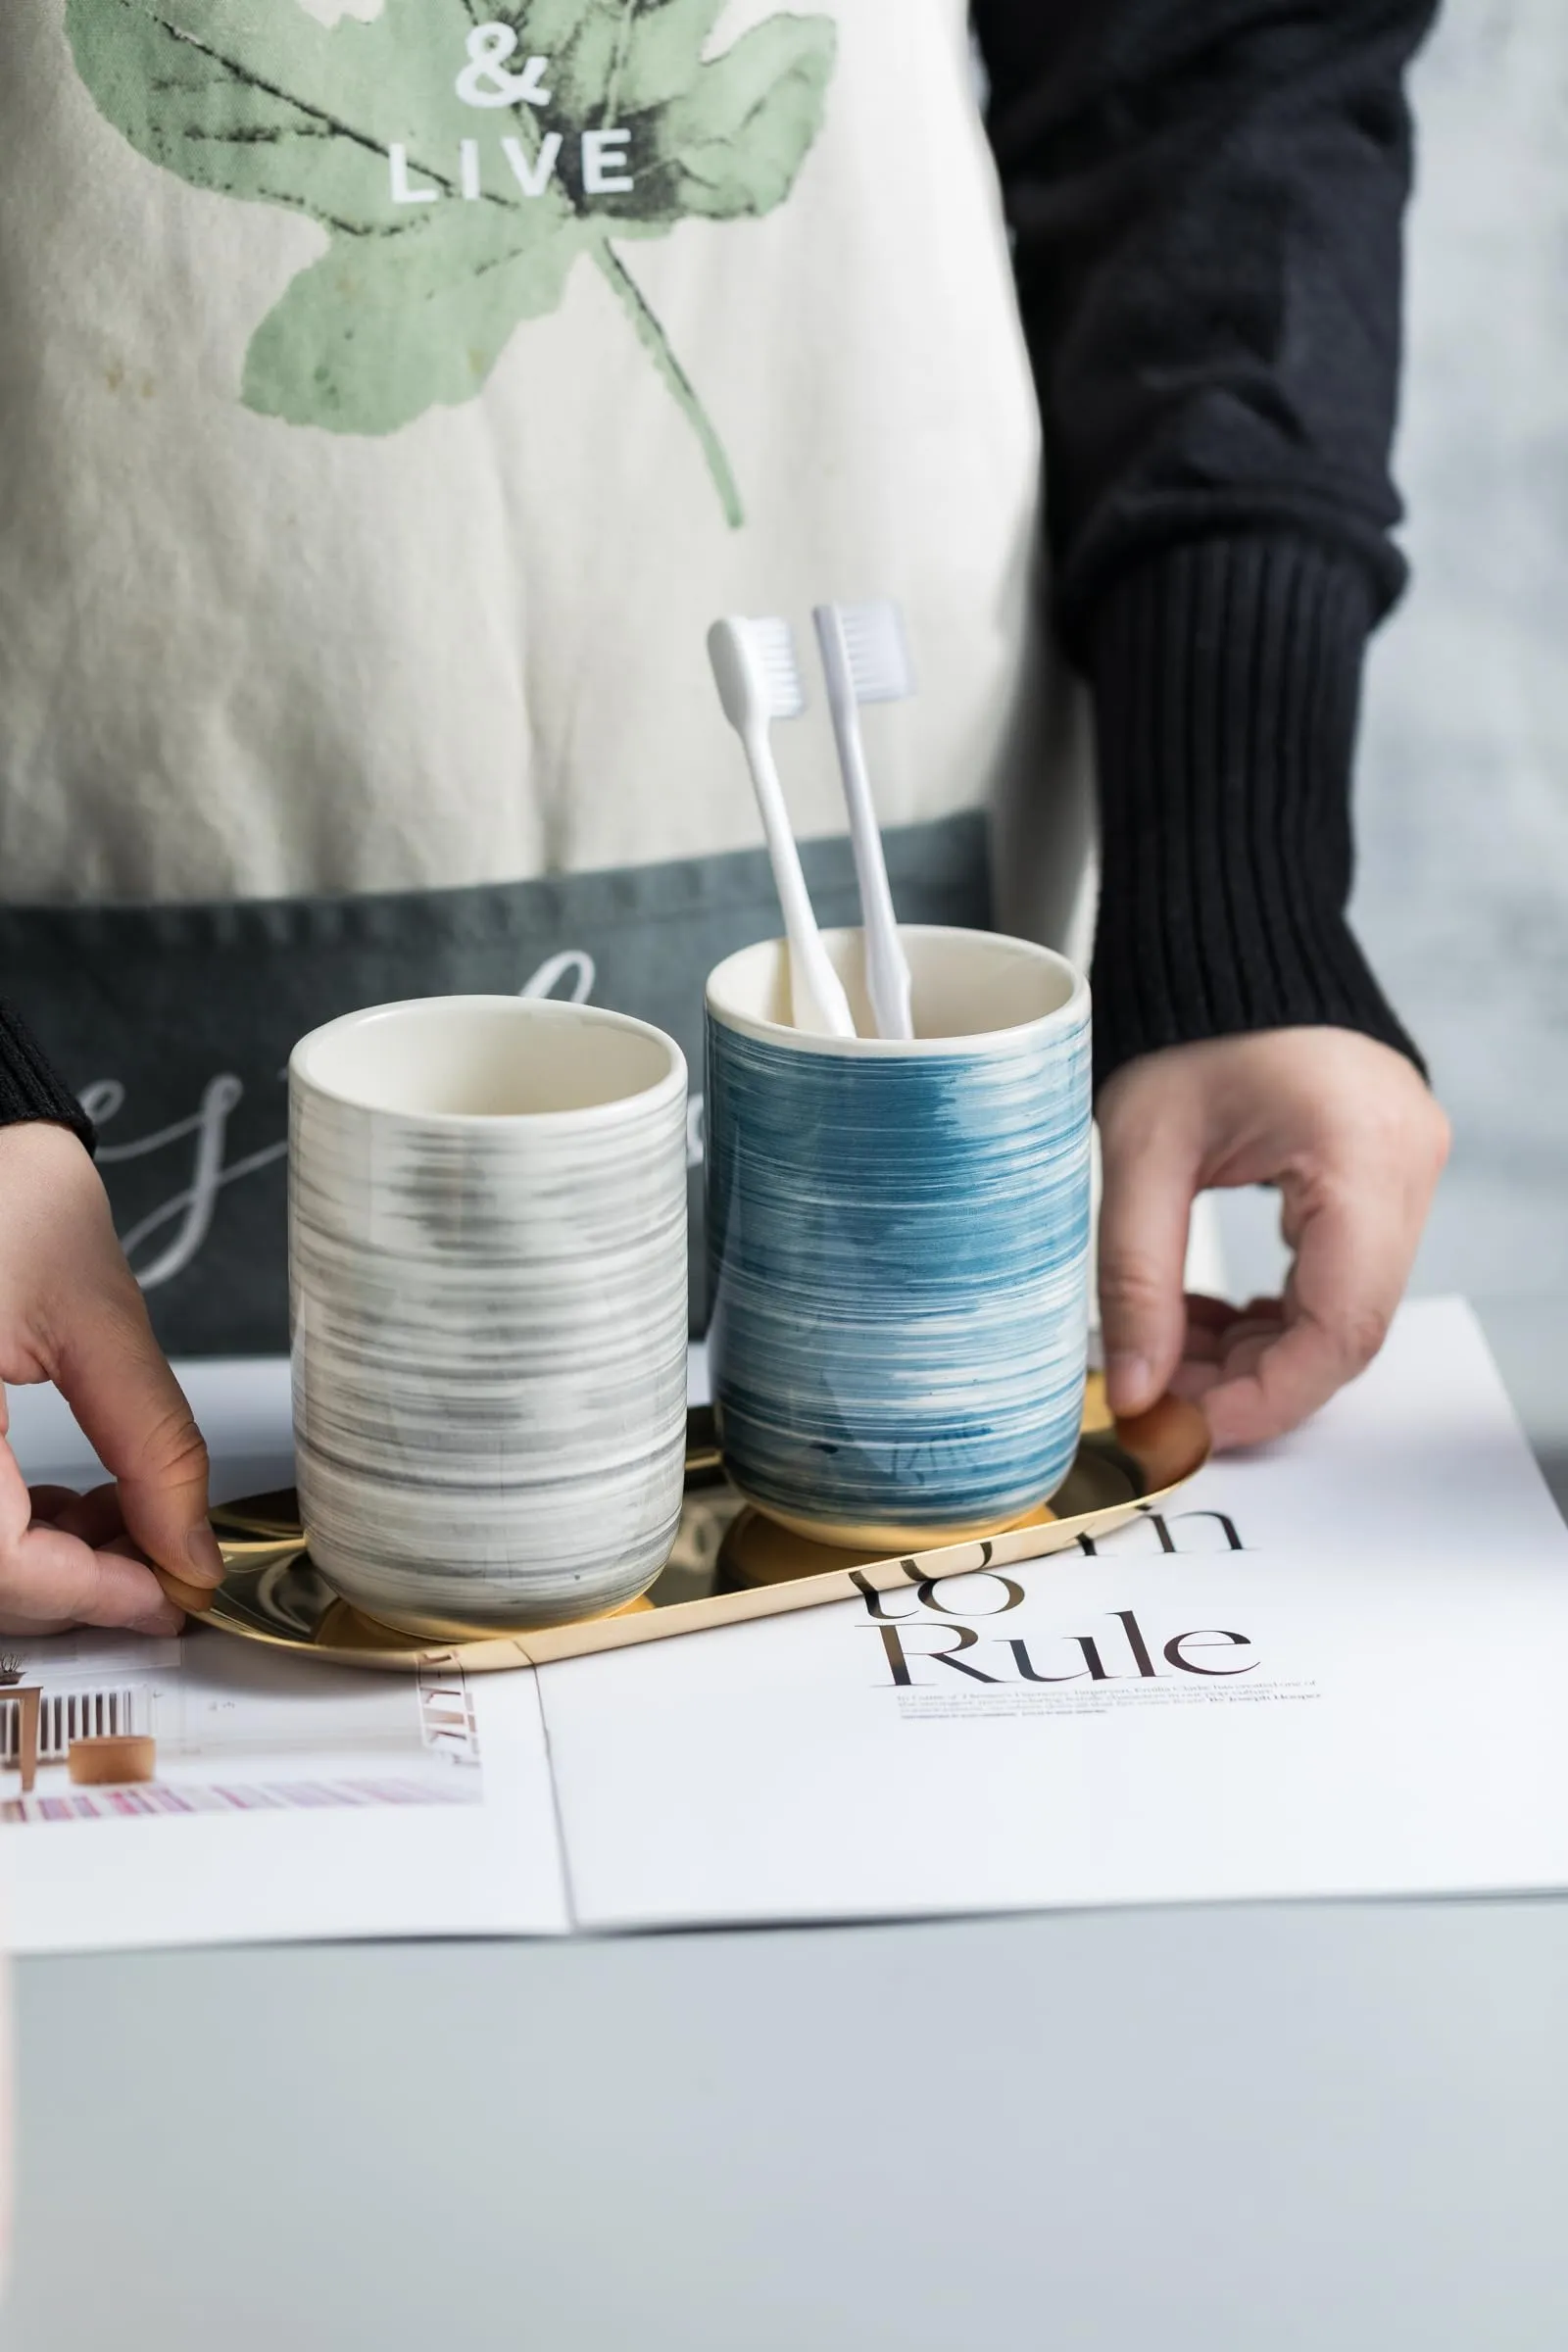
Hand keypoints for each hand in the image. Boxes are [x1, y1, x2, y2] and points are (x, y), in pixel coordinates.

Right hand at [0, 1122, 222, 1635]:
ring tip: (125, 1523)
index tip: (170, 1596)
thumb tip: (189, 1552)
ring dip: (39, 1565)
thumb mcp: (96, 1320)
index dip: (91, 1595)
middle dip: (72, 1588)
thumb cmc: (2, 1192)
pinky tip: (68, 1504)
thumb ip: (153, 1447)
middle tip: (161, 1566)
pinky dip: (7, 1530)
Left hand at [1096, 1029, 1448, 1450]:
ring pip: (1345, 1310)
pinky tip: (1202, 1310)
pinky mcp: (1387, 1175)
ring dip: (1256, 1347)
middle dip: (1250, 1377)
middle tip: (1158, 1387)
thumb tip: (1136, 1391)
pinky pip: (1342, 1274)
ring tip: (1165, 1340)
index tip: (1186, 1424)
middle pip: (1348, 1327)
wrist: (1225, 947)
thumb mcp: (1139, 1155)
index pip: (1340, 1325)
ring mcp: (1409, 1169)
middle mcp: (1409, 1164)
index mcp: (1359, 1152)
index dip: (1265, 1397)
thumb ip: (1136, 1280)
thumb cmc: (1186, 1027)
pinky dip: (1272, 1310)